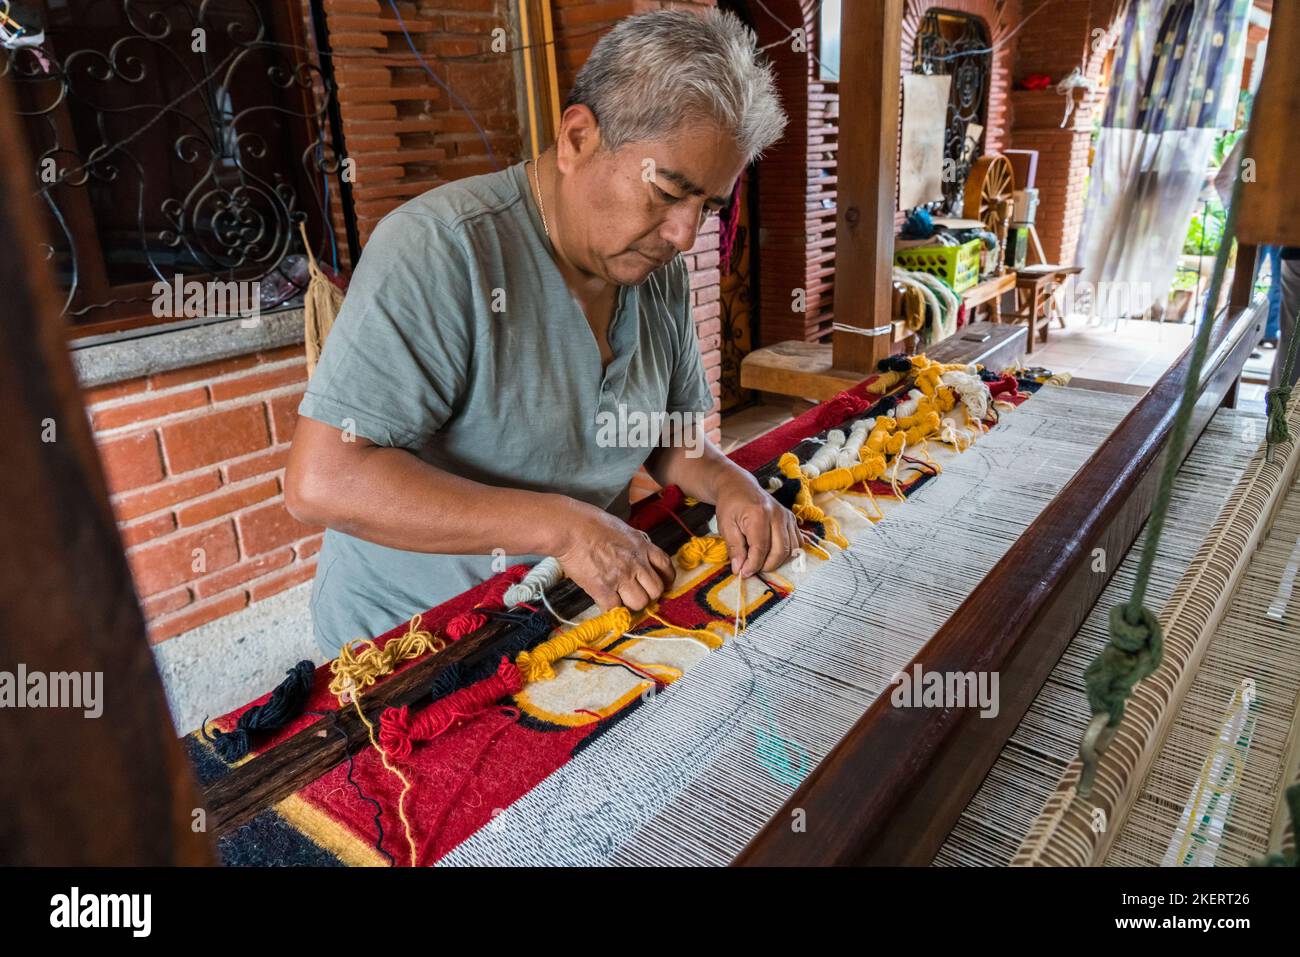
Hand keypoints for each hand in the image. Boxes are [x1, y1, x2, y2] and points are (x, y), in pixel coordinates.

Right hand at [553, 501, 674, 611]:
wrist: (570, 528)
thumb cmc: (589, 522)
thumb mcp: (621, 529)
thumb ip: (632, 545)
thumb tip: (635, 556)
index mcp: (642, 546)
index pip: (666, 567)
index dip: (666, 579)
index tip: (661, 584)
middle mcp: (636, 563)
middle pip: (656, 590)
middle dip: (649, 595)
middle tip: (637, 594)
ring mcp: (621, 577)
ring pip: (639, 603)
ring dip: (631, 604)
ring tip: (620, 599)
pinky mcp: (603, 588)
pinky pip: (615, 609)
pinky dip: (611, 610)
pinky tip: (605, 602)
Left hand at [714, 471, 799, 577]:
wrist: (740, 486)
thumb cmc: (730, 505)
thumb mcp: (725, 526)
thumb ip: (734, 548)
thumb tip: (740, 569)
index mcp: (759, 514)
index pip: (761, 549)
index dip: (752, 565)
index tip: (743, 573)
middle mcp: (777, 515)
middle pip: (780, 551)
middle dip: (766, 566)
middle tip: (751, 569)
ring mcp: (787, 516)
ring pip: (791, 549)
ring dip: (777, 561)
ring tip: (760, 562)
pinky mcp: (792, 519)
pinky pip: (797, 542)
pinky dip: (788, 553)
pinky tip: (773, 554)